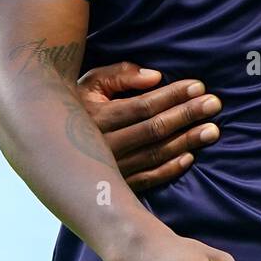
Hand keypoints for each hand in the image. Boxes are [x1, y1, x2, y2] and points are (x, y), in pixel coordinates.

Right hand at [77, 62, 220, 193]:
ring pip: (154, 154)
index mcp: (96, 117)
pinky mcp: (114, 185)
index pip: (143, 105)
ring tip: (213, 130)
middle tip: (215, 104)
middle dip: (187, 115)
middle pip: (153, 129)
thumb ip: (119, 75)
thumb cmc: (75, 106)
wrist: (46, 144)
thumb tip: (155, 76)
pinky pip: (146, 180)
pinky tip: (189, 157)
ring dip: (186, 141)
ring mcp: (109, 169)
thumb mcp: (90, 84)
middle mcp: (102, 145)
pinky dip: (169, 169)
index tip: (199, 87)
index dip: (172, 95)